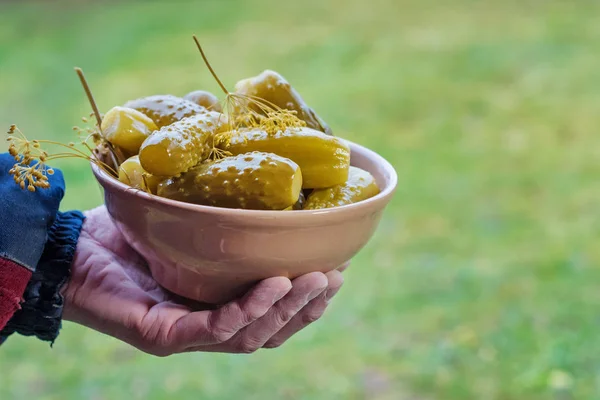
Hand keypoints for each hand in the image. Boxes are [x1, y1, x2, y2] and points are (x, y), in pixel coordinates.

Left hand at [61, 206, 344, 355]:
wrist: (65, 248)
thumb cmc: (124, 229)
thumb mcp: (181, 210)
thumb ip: (213, 190)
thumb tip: (234, 130)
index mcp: (219, 300)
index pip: (273, 311)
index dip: (308, 297)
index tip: (339, 268)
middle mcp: (207, 323)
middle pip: (271, 328)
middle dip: (308, 307)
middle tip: (337, 277)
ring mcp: (187, 334)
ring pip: (252, 335)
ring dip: (290, 309)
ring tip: (318, 280)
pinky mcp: (164, 335)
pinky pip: (216, 329)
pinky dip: (250, 309)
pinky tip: (275, 284)